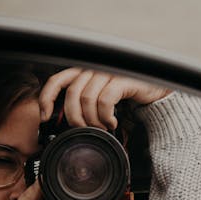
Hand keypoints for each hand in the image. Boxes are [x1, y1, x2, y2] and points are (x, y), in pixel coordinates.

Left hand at [39, 68, 171, 129]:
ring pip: (87, 99)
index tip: (45, 117)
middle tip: (85, 130)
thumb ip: (84, 106)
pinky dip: (105, 117)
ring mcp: (108, 73)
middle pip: (72, 94)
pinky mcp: (123, 80)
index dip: (47, 98)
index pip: (57, 80)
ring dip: (93, 120)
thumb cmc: (127, 99)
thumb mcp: (100, 102)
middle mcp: (94, 69)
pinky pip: (105, 100)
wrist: (155, 95)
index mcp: (84, 72)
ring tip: (102, 128)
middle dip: (75, 118)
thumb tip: (67, 125)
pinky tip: (112, 123)